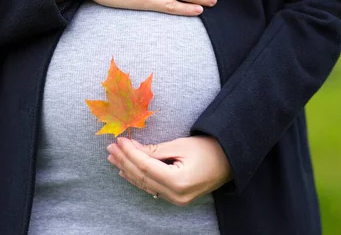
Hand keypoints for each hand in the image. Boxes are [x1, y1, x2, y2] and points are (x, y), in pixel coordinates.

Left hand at [107, 136, 232, 205]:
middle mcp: (175, 195)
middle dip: (124, 161)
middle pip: (142, 177)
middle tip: (111, 148)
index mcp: (178, 181)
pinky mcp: (176, 198)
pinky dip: (138, 178)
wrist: (230, 161)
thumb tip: (131, 148)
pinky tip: (126, 170)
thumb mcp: (180, 145)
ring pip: (144, 184)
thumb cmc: (209, 149)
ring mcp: (175, 199)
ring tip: (113, 157)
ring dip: (127, 169)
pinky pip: (151, 187)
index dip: (129, 153)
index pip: (145, 166)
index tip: (118, 140)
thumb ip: (154, 150)